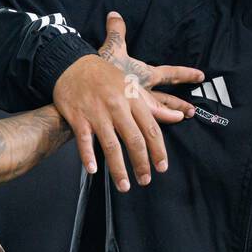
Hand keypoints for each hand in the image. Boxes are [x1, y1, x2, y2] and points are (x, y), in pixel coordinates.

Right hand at [52, 12, 202, 191]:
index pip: (151, 129)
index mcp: (133, 99)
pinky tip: (94, 170)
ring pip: (111, 144)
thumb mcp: (133, 87)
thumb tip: (178, 116)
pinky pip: (85, 140)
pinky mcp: (78, 117)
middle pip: (134, 140)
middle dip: (141, 163)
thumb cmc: (107, 78)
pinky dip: (88, 156)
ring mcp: (97, 113)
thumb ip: (154, 105)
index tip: (162, 167)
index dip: (158, 150)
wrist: (74, 65)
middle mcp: (117, 107)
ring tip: (125, 186)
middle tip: (145, 181)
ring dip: (118, 168)